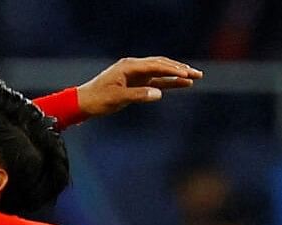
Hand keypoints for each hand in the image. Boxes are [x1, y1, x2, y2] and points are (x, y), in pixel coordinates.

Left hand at [77, 56, 202, 116]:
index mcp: (128, 66)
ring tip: (195, 77)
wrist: (84, 102)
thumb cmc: (98, 100)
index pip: (155, 65)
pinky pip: (156, 81)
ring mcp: (136, 75)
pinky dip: (168, 83)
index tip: (186, 75)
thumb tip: (159, 94)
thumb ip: (138, 95)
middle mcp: (134, 67)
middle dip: (180, 69)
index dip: (172, 70)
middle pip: (161, 65)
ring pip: (161, 72)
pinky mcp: (136, 83)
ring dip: (177, 74)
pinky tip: (182, 84)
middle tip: (198, 74)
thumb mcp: (117, 98)